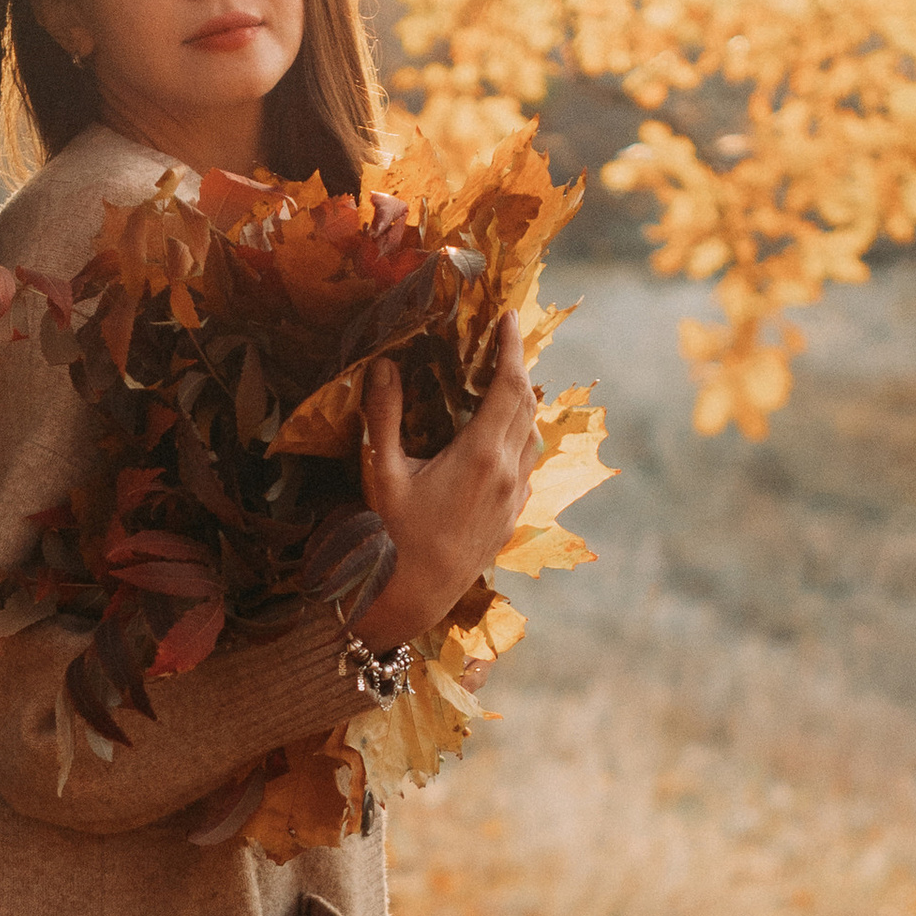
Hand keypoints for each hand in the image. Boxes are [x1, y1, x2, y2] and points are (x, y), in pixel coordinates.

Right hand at [352, 314, 542, 649]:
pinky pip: (527, 464)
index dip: (512, 348)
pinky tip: (502, 435)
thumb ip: (384, 416)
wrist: (415, 597)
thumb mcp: (382, 472)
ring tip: (502, 380)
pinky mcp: (511, 517)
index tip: (509, 318)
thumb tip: (384, 366)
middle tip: (502, 340)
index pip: (509, 386)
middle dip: (518, 367)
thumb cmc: (392, 537)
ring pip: (532, 436)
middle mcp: (508, 473)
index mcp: (481, 455)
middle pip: (527, 405)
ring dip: (523, 403)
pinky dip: (521, 437)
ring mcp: (514, 497)